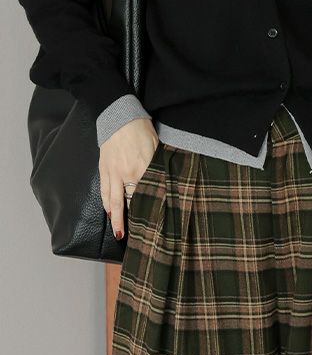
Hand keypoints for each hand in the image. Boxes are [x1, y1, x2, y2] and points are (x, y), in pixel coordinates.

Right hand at [99, 118, 158, 241]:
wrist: (119, 117)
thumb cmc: (142, 130)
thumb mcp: (157, 147)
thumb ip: (158, 166)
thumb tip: (164, 181)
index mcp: (143, 168)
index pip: (148, 193)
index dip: (151, 209)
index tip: (155, 223)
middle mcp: (127, 174)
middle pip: (130, 202)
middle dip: (132, 219)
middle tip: (135, 237)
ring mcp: (113, 173)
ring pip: (114, 200)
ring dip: (116, 217)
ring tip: (119, 233)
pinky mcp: (104, 169)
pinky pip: (104, 190)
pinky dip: (106, 203)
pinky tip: (109, 212)